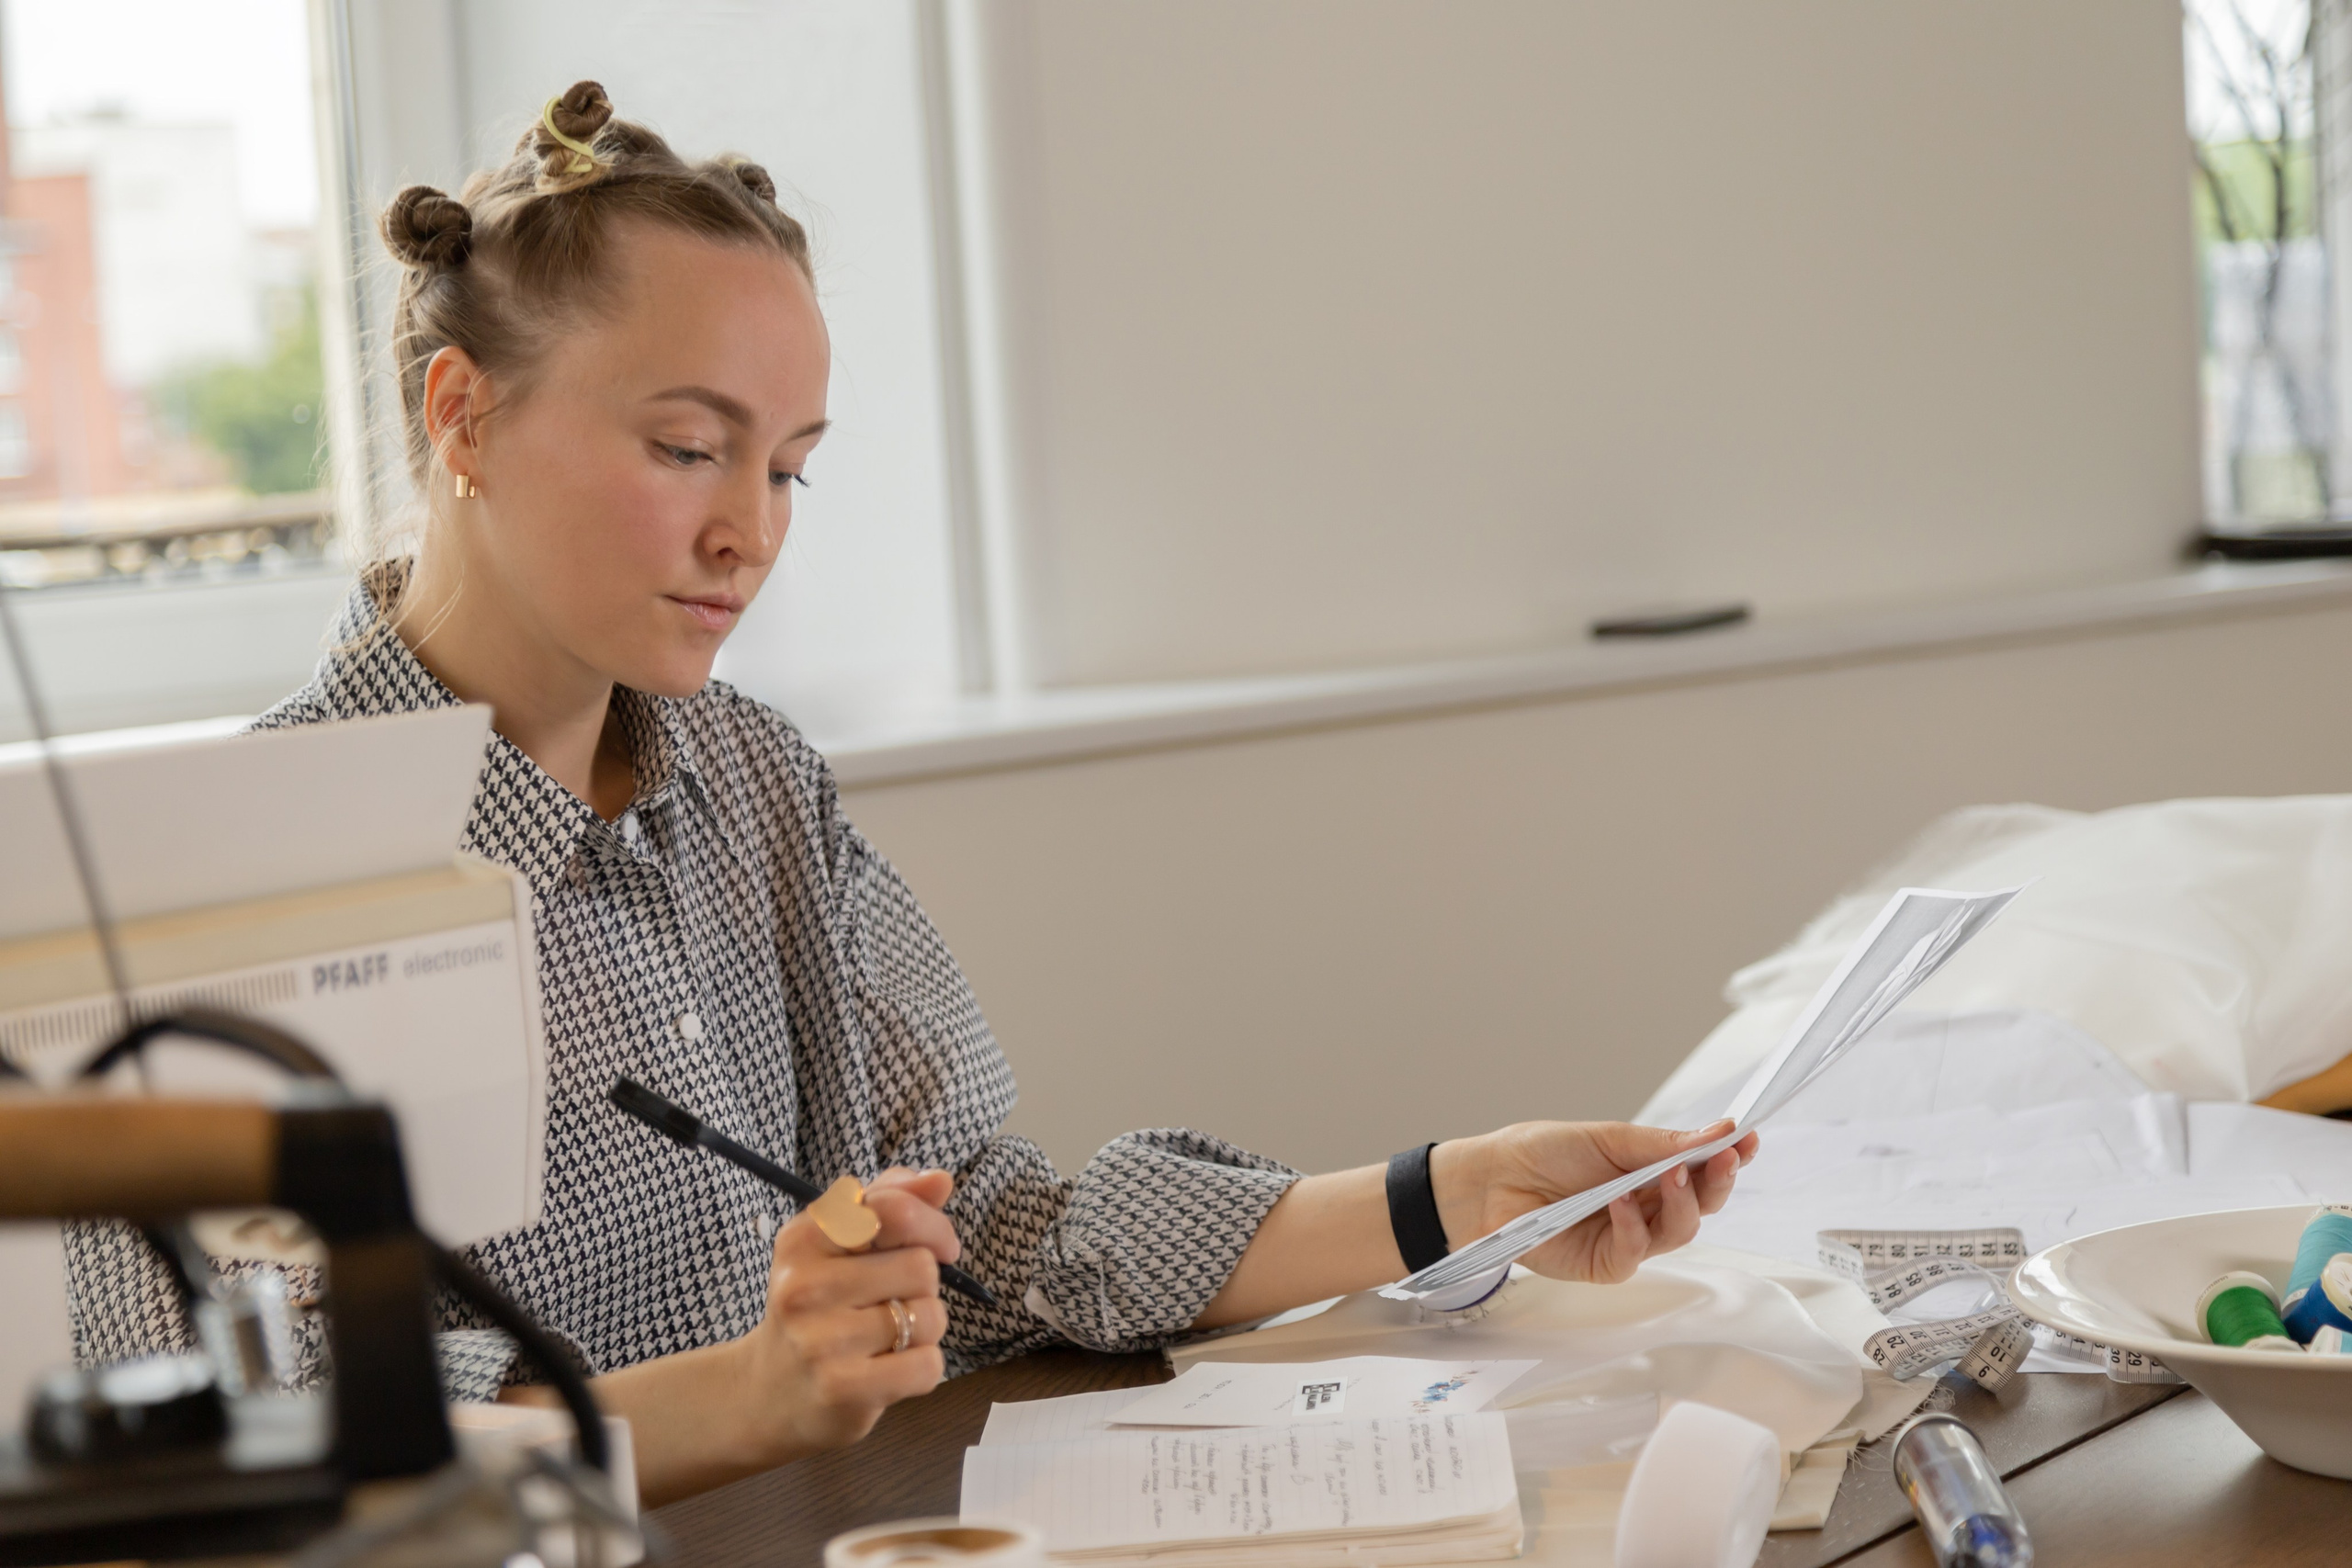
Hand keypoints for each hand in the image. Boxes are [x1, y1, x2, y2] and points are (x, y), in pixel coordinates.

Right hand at [736, 1166, 959, 1452]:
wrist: (768, 1390)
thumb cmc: (818, 1306)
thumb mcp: (838, 1243)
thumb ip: (890, 1200)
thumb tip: (941, 1179)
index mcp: (804, 1238)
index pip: (894, 1209)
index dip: (932, 1226)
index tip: (940, 1248)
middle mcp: (805, 1285)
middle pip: (921, 1266)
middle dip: (923, 1286)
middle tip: (892, 1302)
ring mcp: (820, 1340)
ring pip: (930, 1316)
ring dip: (925, 1328)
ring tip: (886, 1338)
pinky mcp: (842, 1389)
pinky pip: (927, 1366)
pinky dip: (923, 1369)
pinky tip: (889, 1369)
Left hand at [1430, 1120, 1758, 1284]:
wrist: (1492, 1179)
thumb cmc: (1544, 1153)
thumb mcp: (1607, 1138)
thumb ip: (1659, 1144)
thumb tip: (1719, 1131)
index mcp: (1652, 1172)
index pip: (1703, 1169)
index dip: (1729, 1157)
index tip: (1747, 1139)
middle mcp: (1648, 1206)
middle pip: (1702, 1204)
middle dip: (1718, 1181)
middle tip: (1725, 1158)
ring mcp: (1630, 1237)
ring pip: (1679, 1231)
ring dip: (1682, 1203)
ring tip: (1673, 1175)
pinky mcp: (1605, 1264)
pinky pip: (1634, 1252)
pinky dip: (1632, 1226)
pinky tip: (1621, 1201)